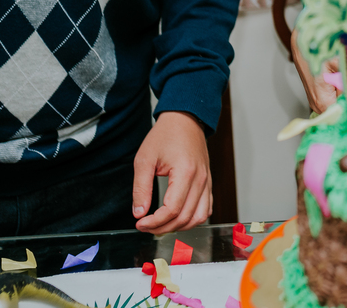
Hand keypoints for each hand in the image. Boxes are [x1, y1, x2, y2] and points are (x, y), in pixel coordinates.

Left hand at [133, 112, 211, 233]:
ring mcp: (207, 181)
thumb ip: (141, 188)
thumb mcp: (144, 159)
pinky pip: (206, 209)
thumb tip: (139, 213)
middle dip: (163, 227)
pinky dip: (193, 219)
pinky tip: (177, 218)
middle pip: (185, 217)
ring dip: (179, 226)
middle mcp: (201, 179)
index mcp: (186, 172)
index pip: (172, 209)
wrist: (185, 119)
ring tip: (161, 225)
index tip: (139, 222)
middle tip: (145, 226)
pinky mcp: (208, 182)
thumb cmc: (165, 135)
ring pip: (199, 217)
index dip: (154, 222)